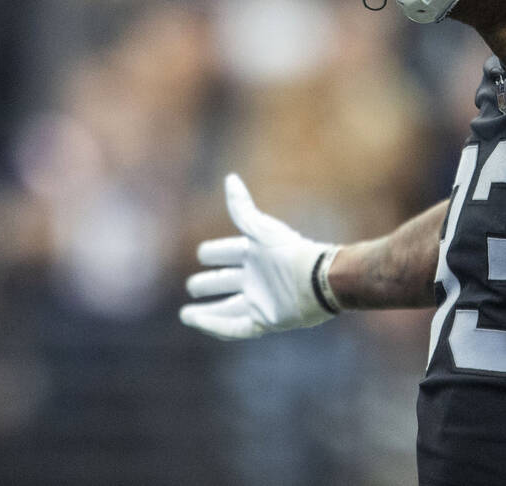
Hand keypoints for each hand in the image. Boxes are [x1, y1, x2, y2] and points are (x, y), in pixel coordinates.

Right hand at [180, 174, 340, 339]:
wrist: (320, 280)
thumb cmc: (290, 252)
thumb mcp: (261, 229)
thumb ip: (242, 208)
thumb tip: (230, 178)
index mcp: (257, 254)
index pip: (229, 253)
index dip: (215, 252)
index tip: (201, 253)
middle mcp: (258, 278)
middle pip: (227, 282)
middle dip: (209, 283)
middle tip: (192, 286)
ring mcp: (261, 301)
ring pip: (228, 308)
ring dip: (207, 312)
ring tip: (186, 315)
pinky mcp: (266, 320)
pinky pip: (236, 327)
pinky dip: (216, 326)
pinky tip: (199, 323)